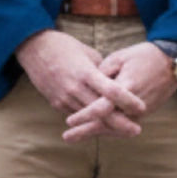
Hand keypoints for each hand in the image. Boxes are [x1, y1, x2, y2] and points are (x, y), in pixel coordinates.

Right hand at [14, 28, 145, 142]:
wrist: (34, 48)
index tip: (142, 107)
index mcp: (86, 73)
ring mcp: (64, 98)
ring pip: (89, 118)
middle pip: (102, 111)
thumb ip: (103, 71)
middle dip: (120, 123)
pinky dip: (89, 120)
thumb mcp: (88, 53)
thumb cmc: (64, 46)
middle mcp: (75, 88)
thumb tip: (117, 82)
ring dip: (106, 125)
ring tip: (123, 131)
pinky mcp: (56, 103)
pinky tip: (102, 124)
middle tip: (137, 130)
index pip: (111, 91)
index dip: (128, 100)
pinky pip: (76, 115)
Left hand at [61, 42, 176, 140]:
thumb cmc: (143, 56)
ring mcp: (141, 112)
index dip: (85, 115)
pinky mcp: (144, 114)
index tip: (69, 121)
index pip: (102, 108)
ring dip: (95, 133)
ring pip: (115, 128)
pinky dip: (108, 129)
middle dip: (86, 132)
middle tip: (66, 137)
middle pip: (107, 124)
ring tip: (75, 136)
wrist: (173, 62)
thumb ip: (102, 73)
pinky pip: (123, 125)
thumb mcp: (119, 57)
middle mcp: (134, 105)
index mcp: (126, 87)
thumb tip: (86, 86)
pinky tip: (94, 130)